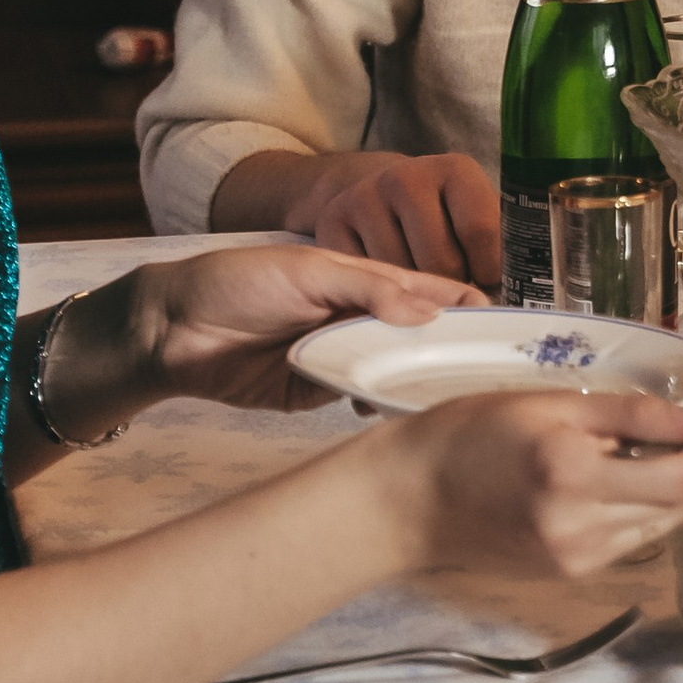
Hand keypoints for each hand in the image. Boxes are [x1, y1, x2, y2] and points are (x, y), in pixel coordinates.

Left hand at [44, 241, 478, 435]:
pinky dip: (383, 407)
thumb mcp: (307, 268)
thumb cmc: (238, 280)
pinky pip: (362, 401)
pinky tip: (404, 414)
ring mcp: (343, 359)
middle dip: (455, 353)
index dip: (468, 305)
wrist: (173, 329)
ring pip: (397, 374)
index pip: (431, 291)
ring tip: (459, 398)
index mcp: (365, 280)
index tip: (509, 327)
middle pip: (422, 339)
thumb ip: (368, 288)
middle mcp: (361, 320)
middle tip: (498, 376)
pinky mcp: (319, 394)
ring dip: (421, 384)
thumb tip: (429, 312)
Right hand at [288, 150, 503, 286]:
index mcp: (455, 171)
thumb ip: (499, 247)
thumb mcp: (476, 216)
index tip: (489, 290)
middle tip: (454, 296)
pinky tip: (386, 282)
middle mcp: (406, 176)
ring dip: (414, 295)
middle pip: (439, 261)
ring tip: (420, 288)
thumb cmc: (444, 216)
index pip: (480, 229)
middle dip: (452, 289)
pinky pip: (362, 278)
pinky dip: (377, 292)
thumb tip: (516, 298)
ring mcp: (365, 197)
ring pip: (399, 276)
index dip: (489, 271)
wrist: (380, 194)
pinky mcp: (332, 221)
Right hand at [387, 389, 682, 585]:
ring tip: (667, 445)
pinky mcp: (572, 574)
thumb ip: (636, 413)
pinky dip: (646, 505)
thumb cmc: (470, 433)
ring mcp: (579, 560)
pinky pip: (633, 538)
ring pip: (663, 526)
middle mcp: (584, 530)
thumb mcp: (551, 403)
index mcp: (576, 478)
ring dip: (680, 487)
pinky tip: (626, 476)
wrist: (408, 501)